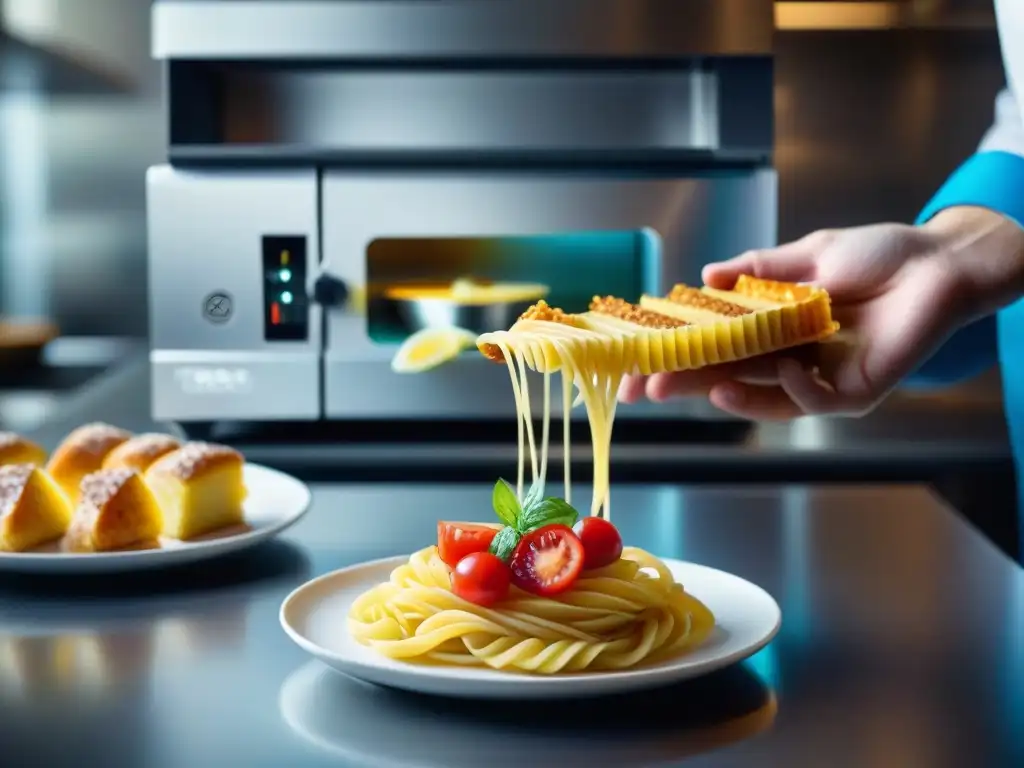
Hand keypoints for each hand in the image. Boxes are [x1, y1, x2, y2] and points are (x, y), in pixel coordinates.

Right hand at [619, 207, 1022, 418]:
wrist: (937, 262)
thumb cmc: (878, 254)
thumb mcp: (805, 255)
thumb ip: (757, 270)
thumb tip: (706, 276)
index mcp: (771, 328)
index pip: (711, 347)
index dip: (673, 353)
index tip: (634, 361)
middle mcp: (787, 358)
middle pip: (725, 375)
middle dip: (684, 381)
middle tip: (647, 388)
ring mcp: (817, 378)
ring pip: (762, 396)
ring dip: (729, 394)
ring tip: (700, 389)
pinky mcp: (853, 393)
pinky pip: (815, 400)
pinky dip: (797, 389)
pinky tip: (787, 368)